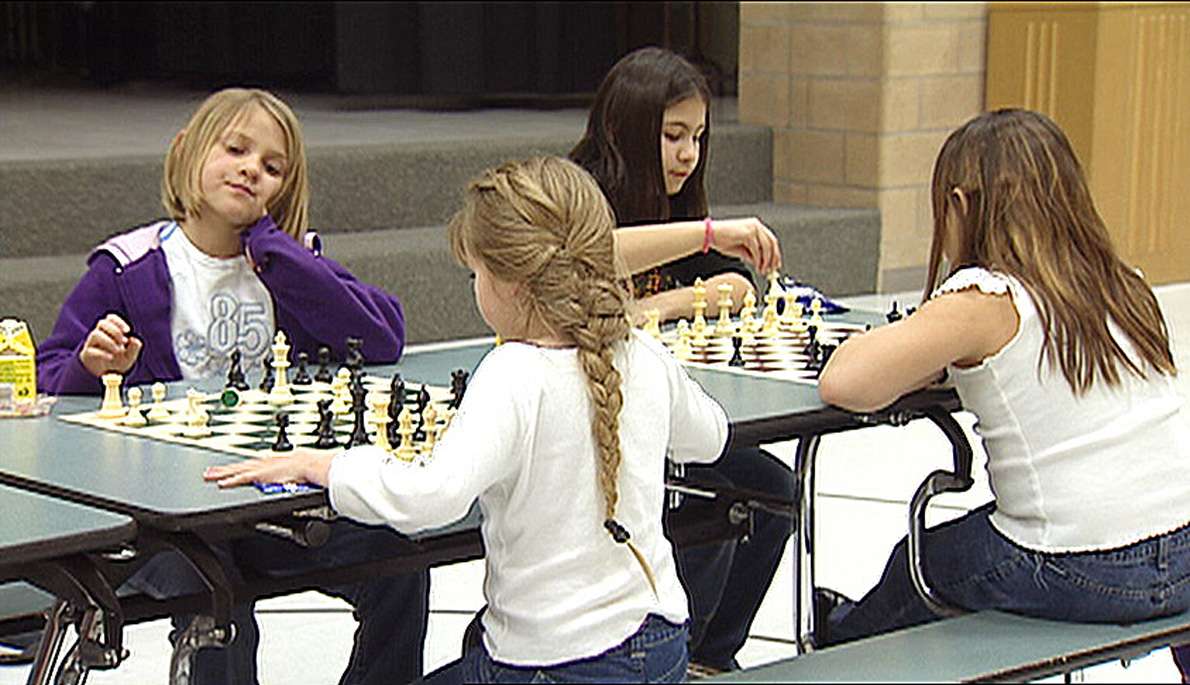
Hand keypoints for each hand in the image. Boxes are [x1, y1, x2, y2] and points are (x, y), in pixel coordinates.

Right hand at [79, 314, 142, 376]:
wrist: (106, 376)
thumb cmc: (118, 361)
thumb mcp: (130, 356)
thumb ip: (134, 347)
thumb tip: (134, 339)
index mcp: (109, 332)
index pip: (110, 318)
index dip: (118, 321)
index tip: (127, 330)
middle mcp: (99, 335)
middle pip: (102, 323)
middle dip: (115, 331)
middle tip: (123, 341)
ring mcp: (91, 344)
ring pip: (95, 334)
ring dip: (109, 341)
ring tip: (118, 351)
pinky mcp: (86, 354)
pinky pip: (91, 350)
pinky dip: (102, 353)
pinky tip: (111, 357)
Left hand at [203, 449, 333, 488]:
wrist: (308, 465)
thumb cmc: (305, 469)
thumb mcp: (292, 470)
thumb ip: (285, 474)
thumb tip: (288, 478)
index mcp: (269, 463)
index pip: (248, 466)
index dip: (236, 468)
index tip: (226, 469)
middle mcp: (261, 464)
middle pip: (238, 467)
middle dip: (223, 470)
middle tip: (208, 472)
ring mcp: (259, 469)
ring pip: (236, 471)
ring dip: (222, 474)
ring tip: (209, 476)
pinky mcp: (260, 475)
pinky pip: (242, 479)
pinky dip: (231, 481)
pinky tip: (222, 484)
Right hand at [709, 218, 781, 274]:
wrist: (709, 234)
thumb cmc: (722, 239)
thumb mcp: (741, 249)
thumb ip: (752, 254)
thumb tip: (760, 263)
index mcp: (755, 226)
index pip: (771, 240)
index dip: (775, 253)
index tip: (775, 264)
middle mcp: (756, 225)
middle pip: (772, 243)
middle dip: (773, 258)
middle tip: (771, 270)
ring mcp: (753, 228)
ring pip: (766, 247)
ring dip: (766, 261)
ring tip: (763, 271)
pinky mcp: (748, 233)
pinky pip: (757, 250)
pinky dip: (758, 260)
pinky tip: (757, 267)